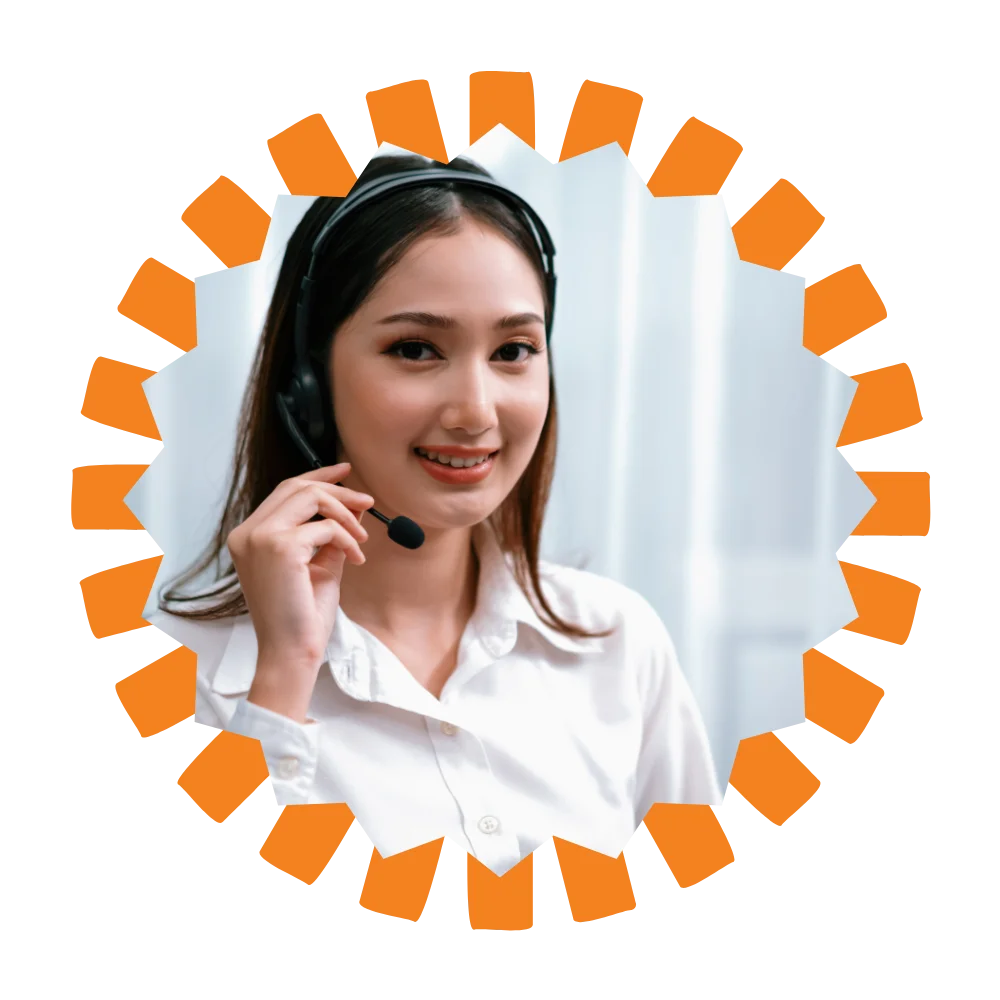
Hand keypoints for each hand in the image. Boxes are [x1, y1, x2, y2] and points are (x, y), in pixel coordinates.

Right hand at [226, 462, 373, 710]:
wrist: (291, 652)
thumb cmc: (302, 616)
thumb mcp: (320, 565)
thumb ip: (331, 534)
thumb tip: (356, 505)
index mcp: (248, 537)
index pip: (284, 491)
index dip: (318, 476)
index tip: (346, 472)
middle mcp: (247, 533)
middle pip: (297, 486)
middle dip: (338, 489)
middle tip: (368, 501)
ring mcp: (259, 537)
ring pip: (310, 497)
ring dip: (345, 512)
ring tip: (362, 538)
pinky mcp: (279, 547)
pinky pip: (326, 527)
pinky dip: (348, 539)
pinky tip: (356, 559)